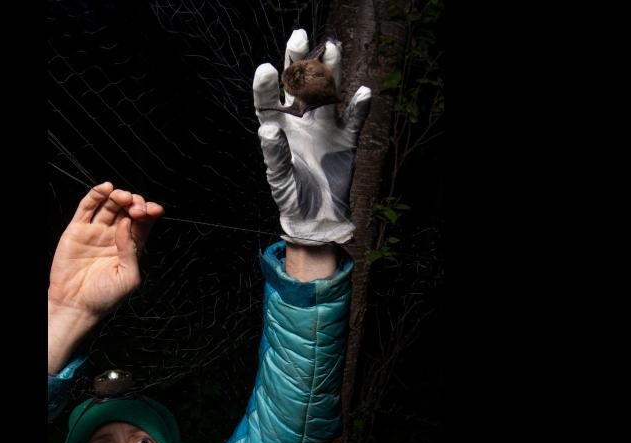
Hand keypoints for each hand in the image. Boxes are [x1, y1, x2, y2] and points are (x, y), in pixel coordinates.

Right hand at [48, 181, 163, 318]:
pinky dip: (96, 195)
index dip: (149, 212)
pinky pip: (87, 207)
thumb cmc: (104, 298)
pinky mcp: (77, 230)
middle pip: (128, 209)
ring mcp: (96, 231)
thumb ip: (131, 250)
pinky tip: (105, 188)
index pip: (143, 222)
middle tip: (135, 208)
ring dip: (118, 196)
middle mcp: (114, 236)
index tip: (153, 210)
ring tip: (122, 196)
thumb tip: (126, 224)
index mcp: (131, 247)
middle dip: (135, 203)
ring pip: (109, 205)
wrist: (75, 306)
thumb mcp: (128, 277)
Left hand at [253, 29, 370, 245]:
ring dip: (331, 72)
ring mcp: (324, 127)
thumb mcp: (279, 179)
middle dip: (299, 62)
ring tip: (332, 48)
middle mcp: (300, 122)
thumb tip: (267, 129)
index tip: (267, 68)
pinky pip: (353, 118)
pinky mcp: (345, 138)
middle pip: (299, 87)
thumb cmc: (292, 197)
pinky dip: (359, 106)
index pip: (269, 102)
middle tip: (299, 37)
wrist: (318, 217)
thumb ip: (274, 155)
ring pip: (328, 93)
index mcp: (279, 130)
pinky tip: (363, 92)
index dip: (267, 86)